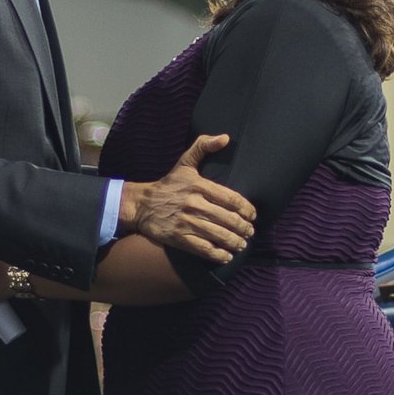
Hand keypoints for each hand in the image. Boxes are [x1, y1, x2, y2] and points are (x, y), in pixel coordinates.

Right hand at [120, 134, 253, 263]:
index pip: (231, 198)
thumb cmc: (167, 184)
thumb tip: (225, 138)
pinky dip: (218, 255)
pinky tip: (226, 256)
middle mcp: (195, 204)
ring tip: (241, 245)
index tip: (252, 215)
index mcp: (199, 185)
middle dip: (243, 228)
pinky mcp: (179, 238)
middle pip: (228, 219)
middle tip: (249, 232)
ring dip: (235, 242)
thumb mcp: (184, 163)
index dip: (246, 209)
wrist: (141, 204)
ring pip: (219, 235)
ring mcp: (187, 222)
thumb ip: (203, 146)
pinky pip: (204, 249)